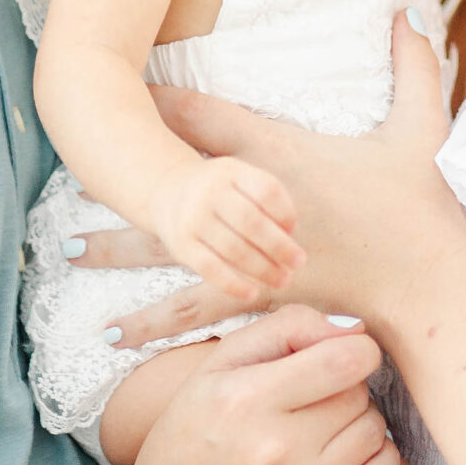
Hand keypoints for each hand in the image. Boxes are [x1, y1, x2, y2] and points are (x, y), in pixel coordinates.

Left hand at [79, 15, 465, 338]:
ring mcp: (247, 253)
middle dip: (116, 168)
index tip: (126, 84)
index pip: (206, 118)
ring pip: (165, 249)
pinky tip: (111, 336)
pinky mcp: (253, 297)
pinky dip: (149, 322)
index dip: (163, 100)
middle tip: (70, 161)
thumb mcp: (419, 128)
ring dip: (115, 249)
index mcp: (279, 155)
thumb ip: (414, 64)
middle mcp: (250, 203)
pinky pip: (190, 308)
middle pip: (167, 178)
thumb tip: (414, 8)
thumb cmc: (418, 206)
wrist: (424, 280)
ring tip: (68, 250)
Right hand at [129, 304, 399, 464]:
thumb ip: (289, 327)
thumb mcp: (222, 361)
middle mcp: (272, 450)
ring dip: (359, 422)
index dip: (358, 349)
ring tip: (325, 427)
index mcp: (246, 399)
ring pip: (373, 434)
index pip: (344, 361)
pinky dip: (375, 459)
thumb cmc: (198, 423)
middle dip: (347, 387)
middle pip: (358, 397)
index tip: (345, 355)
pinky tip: (345, 455)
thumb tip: (355, 329)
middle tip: (318, 396)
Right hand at [155, 155, 303, 300]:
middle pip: (252, 222)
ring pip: (234, 249)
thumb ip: (267, 201)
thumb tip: (289, 235)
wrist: (167, 192)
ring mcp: (193, 218)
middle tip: (298, 263)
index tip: (294, 231)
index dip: (286, 213)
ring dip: (263, 269)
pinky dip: (234, 284)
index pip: (267, 190)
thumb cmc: (219, 191)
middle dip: (280, 247)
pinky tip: (252, 292)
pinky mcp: (181, 245)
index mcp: (231, 171)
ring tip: (283, 280)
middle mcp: (210, 192)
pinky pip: (210, 268)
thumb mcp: (240, 179)